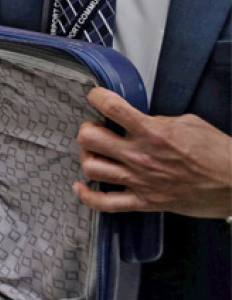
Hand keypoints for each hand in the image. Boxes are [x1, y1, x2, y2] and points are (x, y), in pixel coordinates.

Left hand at [74, 87, 231, 218]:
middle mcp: (140, 156)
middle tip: (97, 129)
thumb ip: (159, 120)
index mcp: (153, 132)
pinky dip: (88, 196)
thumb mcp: (190, 123)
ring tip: (97, 153)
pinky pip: (105, 203)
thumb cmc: (218, 154)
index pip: (112, 107)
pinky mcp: (144, 202)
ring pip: (91, 167)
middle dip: (87, 129)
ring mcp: (140, 181)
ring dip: (88, 157)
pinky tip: (82, 186)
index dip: (97, 96)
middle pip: (89, 138)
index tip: (95, 96)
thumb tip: (142, 120)